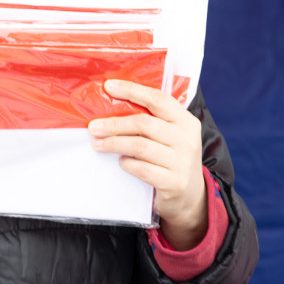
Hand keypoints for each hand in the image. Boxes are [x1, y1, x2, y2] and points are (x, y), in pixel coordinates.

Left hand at [87, 79, 206, 249]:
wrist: (190, 196)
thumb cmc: (172, 158)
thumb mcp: (171, 135)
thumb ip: (152, 120)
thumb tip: (113, 102)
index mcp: (186, 121)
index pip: (158, 99)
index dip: (132, 90)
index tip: (108, 87)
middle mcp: (187, 139)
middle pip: (144, 123)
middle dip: (114, 124)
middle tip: (93, 127)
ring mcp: (182, 162)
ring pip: (140, 146)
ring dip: (114, 143)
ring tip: (97, 144)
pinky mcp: (174, 183)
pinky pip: (142, 169)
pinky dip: (127, 163)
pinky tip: (121, 161)